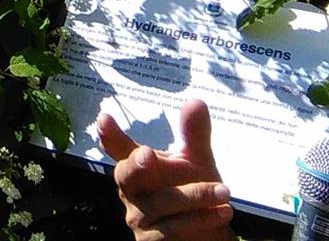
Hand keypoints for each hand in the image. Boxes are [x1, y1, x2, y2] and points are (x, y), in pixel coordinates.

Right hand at [96, 99, 234, 240]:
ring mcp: (138, 219)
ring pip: (159, 203)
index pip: (119, 149)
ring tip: (224, 192)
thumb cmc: (195, 195)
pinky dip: (198, 219)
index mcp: (138, 167)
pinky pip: (171, 229)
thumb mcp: (198, 163)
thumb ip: (194, 135)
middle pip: (126, 175)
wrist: (206, 236)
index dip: (110, 135)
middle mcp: (132, 192)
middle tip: (149, 155)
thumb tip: (195, 101)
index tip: (104, 119)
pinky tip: (222, 212)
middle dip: (135, 164)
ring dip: (195, 196)